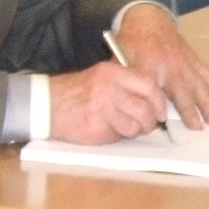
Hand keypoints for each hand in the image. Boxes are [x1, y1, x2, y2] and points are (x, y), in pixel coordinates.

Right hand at [46, 63, 166, 142]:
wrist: (47, 105)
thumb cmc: (78, 93)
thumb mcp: (102, 78)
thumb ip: (126, 86)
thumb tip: (153, 103)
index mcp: (113, 72)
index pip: (148, 84)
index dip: (159, 101)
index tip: (161, 112)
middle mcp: (109, 87)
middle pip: (146, 108)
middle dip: (150, 122)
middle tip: (146, 126)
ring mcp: (103, 107)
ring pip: (136, 125)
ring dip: (135, 131)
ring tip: (124, 128)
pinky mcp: (96, 126)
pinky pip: (120, 135)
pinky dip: (119, 135)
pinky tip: (108, 130)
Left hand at [114, 3, 208, 128]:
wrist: (147, 20)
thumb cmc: (131, 43)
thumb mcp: (119, 59)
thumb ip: (124, 81)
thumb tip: (127, 105)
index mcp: (148, 65)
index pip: (153, 90)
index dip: (157, 106)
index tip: (161, 121)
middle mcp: (170, 65)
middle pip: (181, 91)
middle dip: (189, 110)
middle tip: (197, 129)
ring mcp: (185, 63)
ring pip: (199, 86)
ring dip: (208, 104)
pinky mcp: (195, 61)